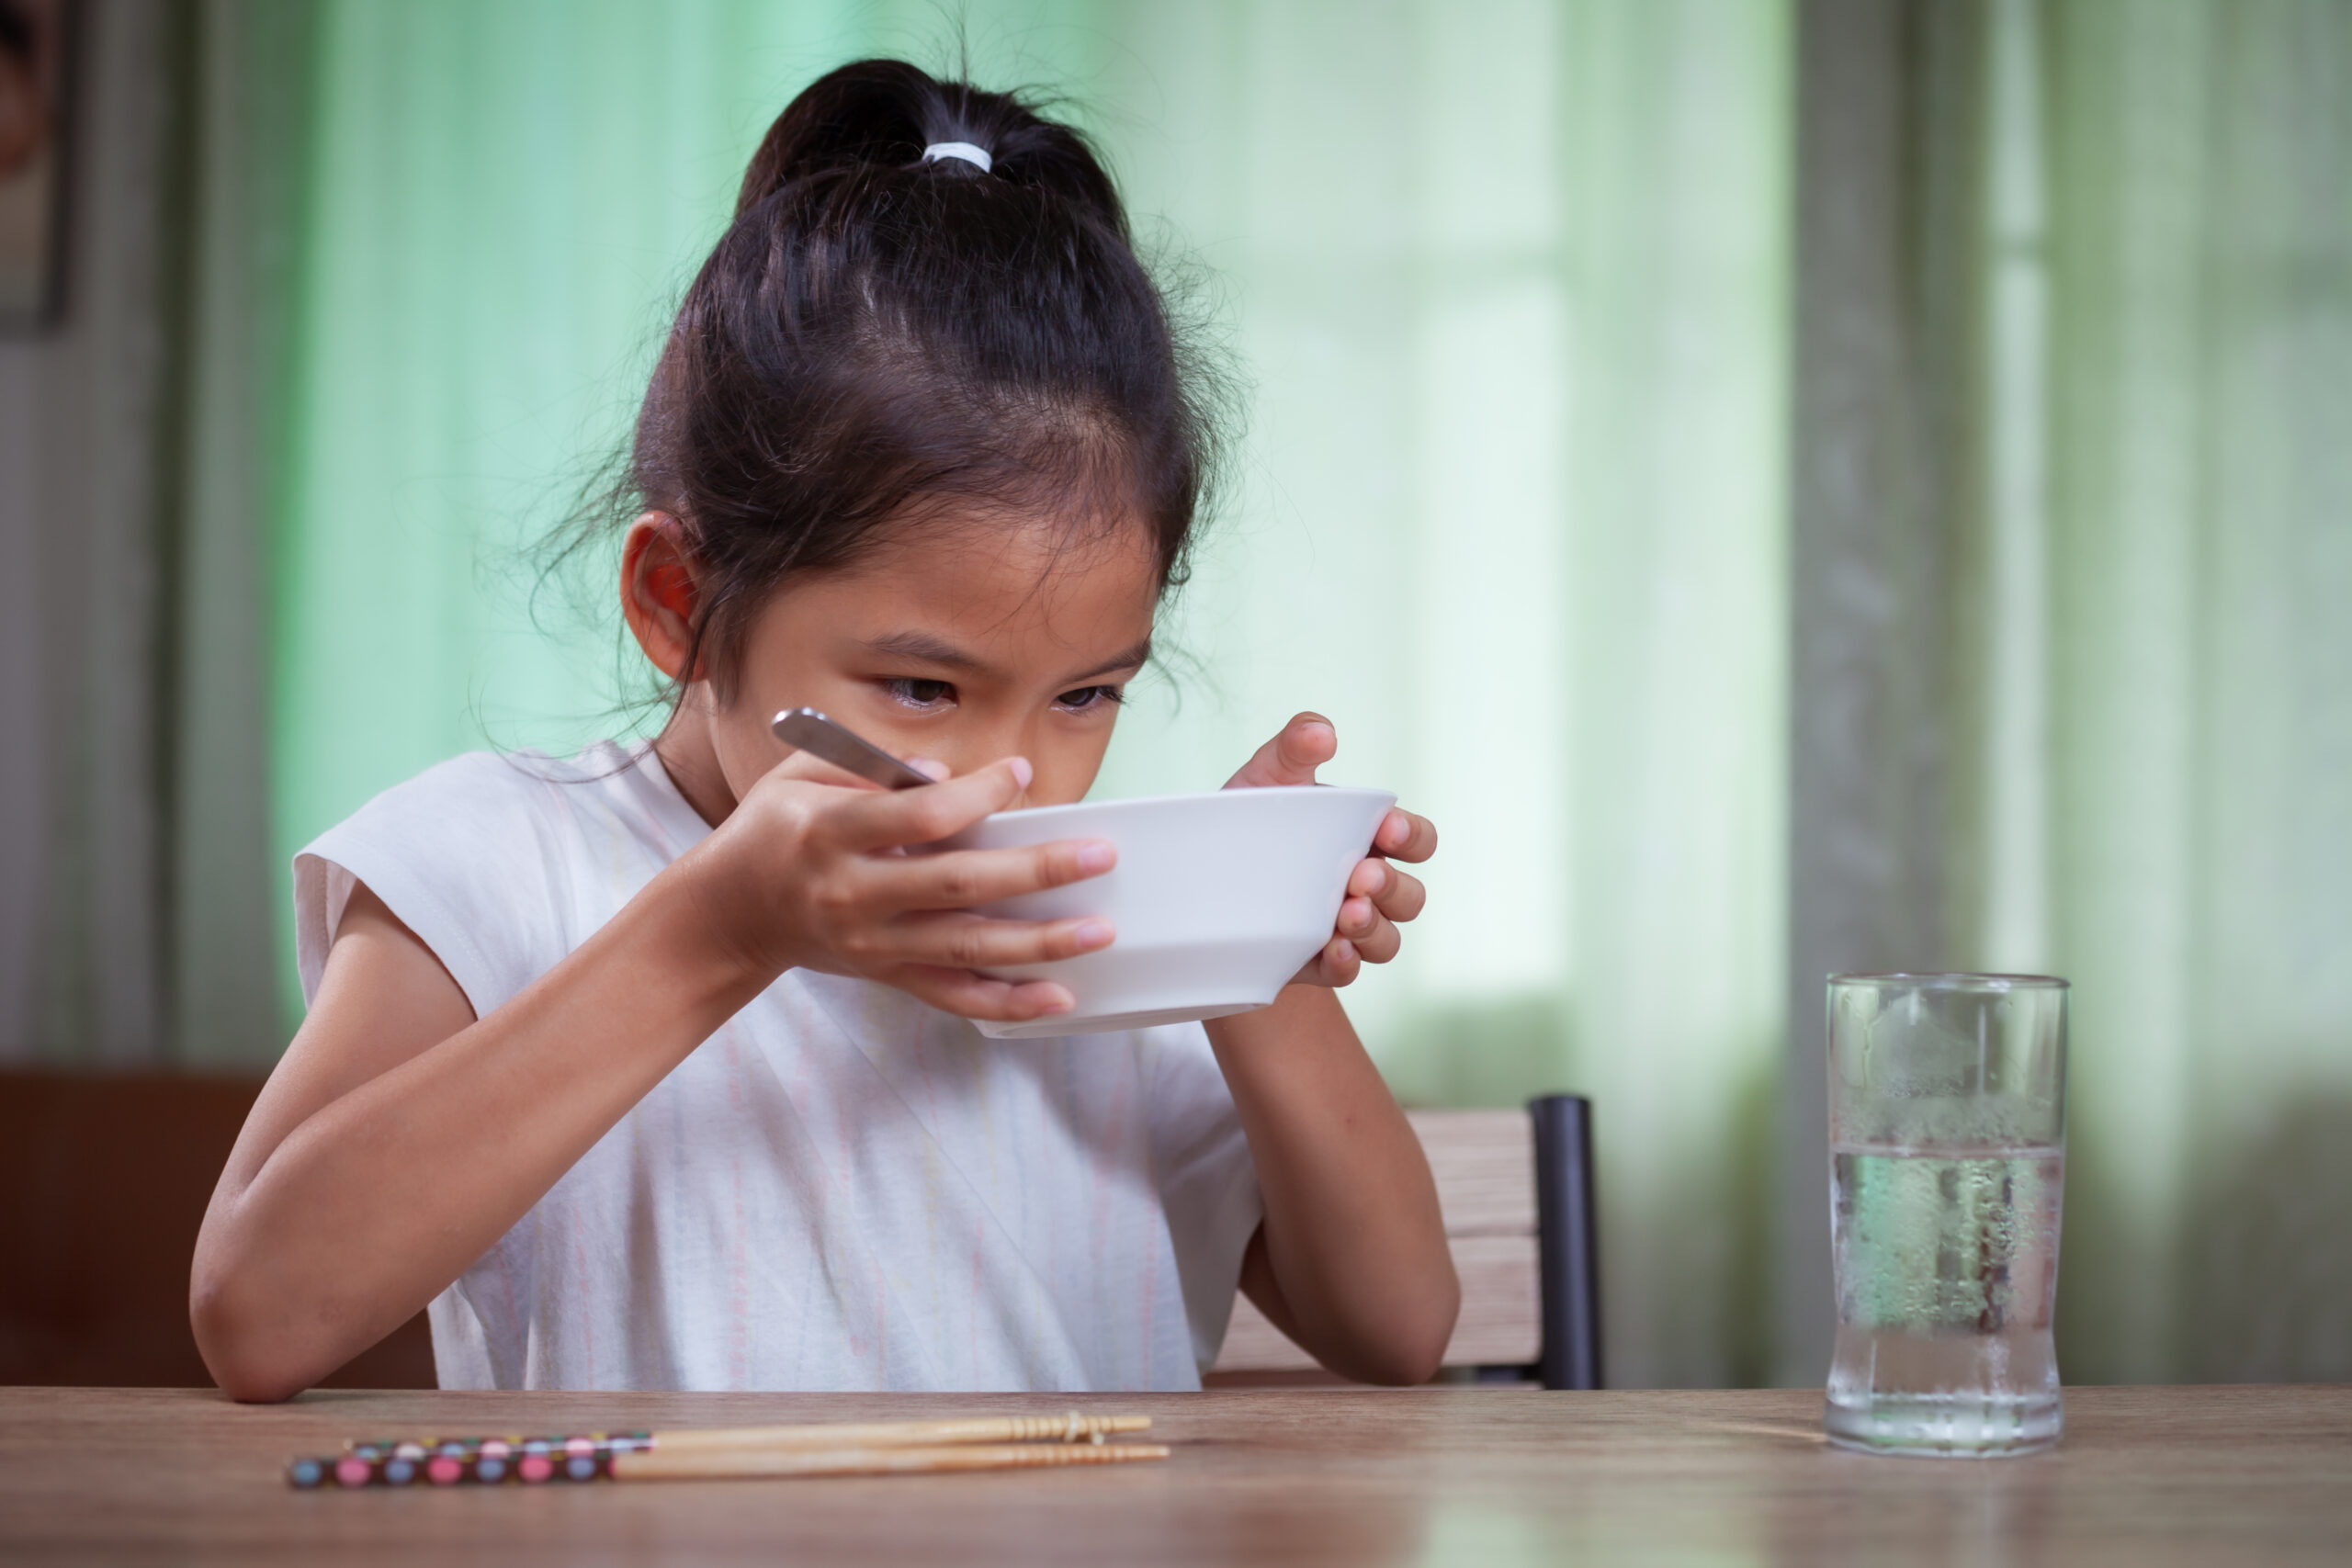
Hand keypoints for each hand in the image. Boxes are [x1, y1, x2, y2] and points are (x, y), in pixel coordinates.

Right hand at [686, 754, 1116, 1022]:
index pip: (922, 815)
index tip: (1021, 773)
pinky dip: (1008, 1001)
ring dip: (1040, 941)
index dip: (979, 793)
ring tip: (1100, 930)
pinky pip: (954, 995)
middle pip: (960, 884)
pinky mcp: (887, 975)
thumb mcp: (798, 775)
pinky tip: (1058, 997)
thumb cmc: (772, 830)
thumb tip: (944, 775)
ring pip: (968, 946)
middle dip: (1036, 871)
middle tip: (1100, 856)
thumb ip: (867, 764)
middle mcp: (856, 893)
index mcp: (833, 833)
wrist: (729, 915)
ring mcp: (874, 943)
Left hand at [1224, 713, 1436, 988]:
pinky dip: (1347, 962)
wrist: (1200, 882)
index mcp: (1367, 839)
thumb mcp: (1267, 779)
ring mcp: (1346, 928)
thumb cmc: (1249, 820)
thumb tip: (1323, 732)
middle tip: (1360, 876)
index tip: (1386, 828)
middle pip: (1410, 897)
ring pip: (1388, 939)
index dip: (1412, 837)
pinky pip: (1349, 972)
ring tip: (1347, 915)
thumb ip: (1294, 747)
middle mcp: (1367, 887)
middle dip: (1393, 888)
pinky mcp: (1319, 963)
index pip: (1416, 840)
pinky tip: (1331, 949)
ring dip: (1375, 928)